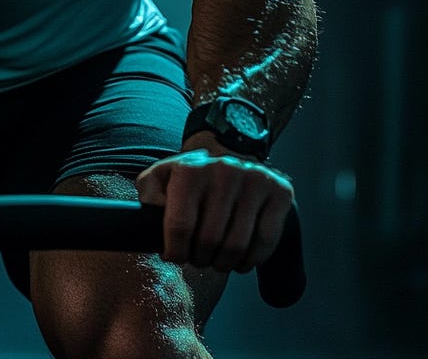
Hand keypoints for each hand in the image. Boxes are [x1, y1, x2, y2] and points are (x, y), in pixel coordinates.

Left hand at [136, 147, 293, 272]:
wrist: (228, 164)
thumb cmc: (190, 181)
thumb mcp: (160, 180)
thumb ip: (149, 198)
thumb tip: (152, 220)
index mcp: (190, 168)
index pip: (180, 226)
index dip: (176, 251)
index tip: (175, 256)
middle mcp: (223, 169)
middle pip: (209, 240)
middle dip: (200, 258)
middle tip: (198, 258)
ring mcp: (254, 179)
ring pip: (237, 246)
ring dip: (224, 263)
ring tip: (217, 259)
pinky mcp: (279, 192)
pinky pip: (266, 242)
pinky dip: (252, 259)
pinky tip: (241, 257)